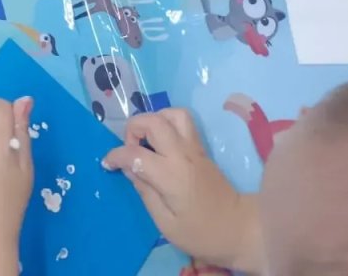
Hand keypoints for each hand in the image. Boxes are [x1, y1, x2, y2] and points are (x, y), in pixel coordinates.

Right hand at [102, 110, 262, 273]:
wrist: (240, 230)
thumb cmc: (202, 233)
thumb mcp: (166, 224)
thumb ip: (145, 192)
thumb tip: (130, 169)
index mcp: (171, 175)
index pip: (135, 153)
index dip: (115, 156)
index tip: (107, 164)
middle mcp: (182, 154)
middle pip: (153, 121)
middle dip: (133, 128)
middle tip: (129, 149)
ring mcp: (194, 149)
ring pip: (172, 114)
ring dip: (154, 120)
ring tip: (147, 140)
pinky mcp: (202, 149)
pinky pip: (183, 122)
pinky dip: (167, 123)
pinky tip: (162, 143)